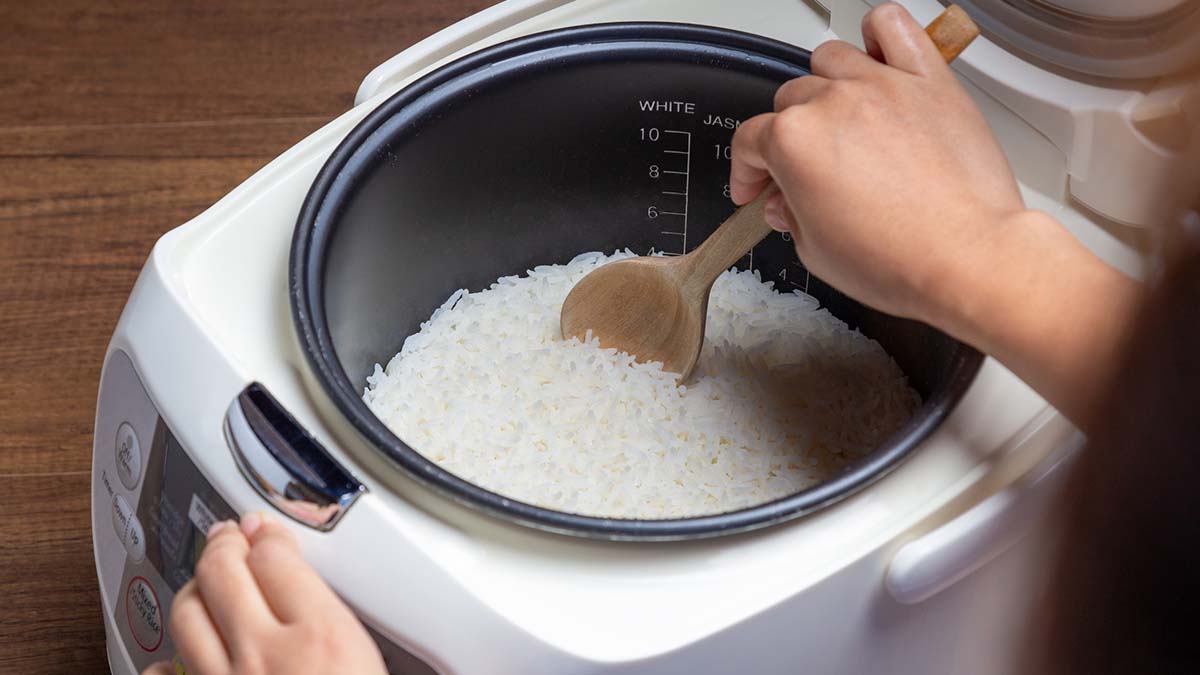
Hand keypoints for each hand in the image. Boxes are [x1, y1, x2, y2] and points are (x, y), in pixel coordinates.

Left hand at [142, 513, 385, 674]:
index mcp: (323, 638)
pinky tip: (173, 657)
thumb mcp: (381, 665)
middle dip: (224, 544)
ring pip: (186, 612)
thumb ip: (357, 633)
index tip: (270, 529)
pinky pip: (162, 673)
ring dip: (194, 589)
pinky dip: (163, 662)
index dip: (270, 533)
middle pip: (222, 570)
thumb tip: (353, 616)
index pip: (276, 556)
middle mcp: (266, 655)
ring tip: (205, 582)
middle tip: (229, 536)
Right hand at [730, 2, 1024, 326]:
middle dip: (786, 137)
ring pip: (830, 59)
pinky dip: (878, 34)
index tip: (756, 187)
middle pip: (789, 99)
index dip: (746, 171)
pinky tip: (877, 59)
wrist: (966, 258)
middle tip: (802, 171)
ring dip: (824, 86)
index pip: (750, 141)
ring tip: (838, 117)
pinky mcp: (928, 81)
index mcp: (793, 141)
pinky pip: (893, 26)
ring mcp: (882, 85)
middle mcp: (833, 102)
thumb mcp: (815, 252)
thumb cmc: (899, 259)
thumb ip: (791, 216)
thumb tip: (788, 202)